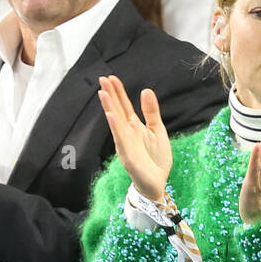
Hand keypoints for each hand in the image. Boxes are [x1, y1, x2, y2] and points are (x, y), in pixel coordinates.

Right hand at [98, 76, 171, 201]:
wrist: (158, 184)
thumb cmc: (156, 159)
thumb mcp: (158, 130)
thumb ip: (151, 111)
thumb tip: (146, 90)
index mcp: (134, 127)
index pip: (124, 106)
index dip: (118, 92)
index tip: (111, 77)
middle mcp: (127, 134)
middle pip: (117, 110)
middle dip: (110, 95)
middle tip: (102, 78)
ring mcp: (125, 145)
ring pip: (115, 123)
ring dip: (109, 107)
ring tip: (103, 93)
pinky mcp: (128, 156)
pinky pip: (120, 140)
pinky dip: (115, 127)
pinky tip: (111, 116)